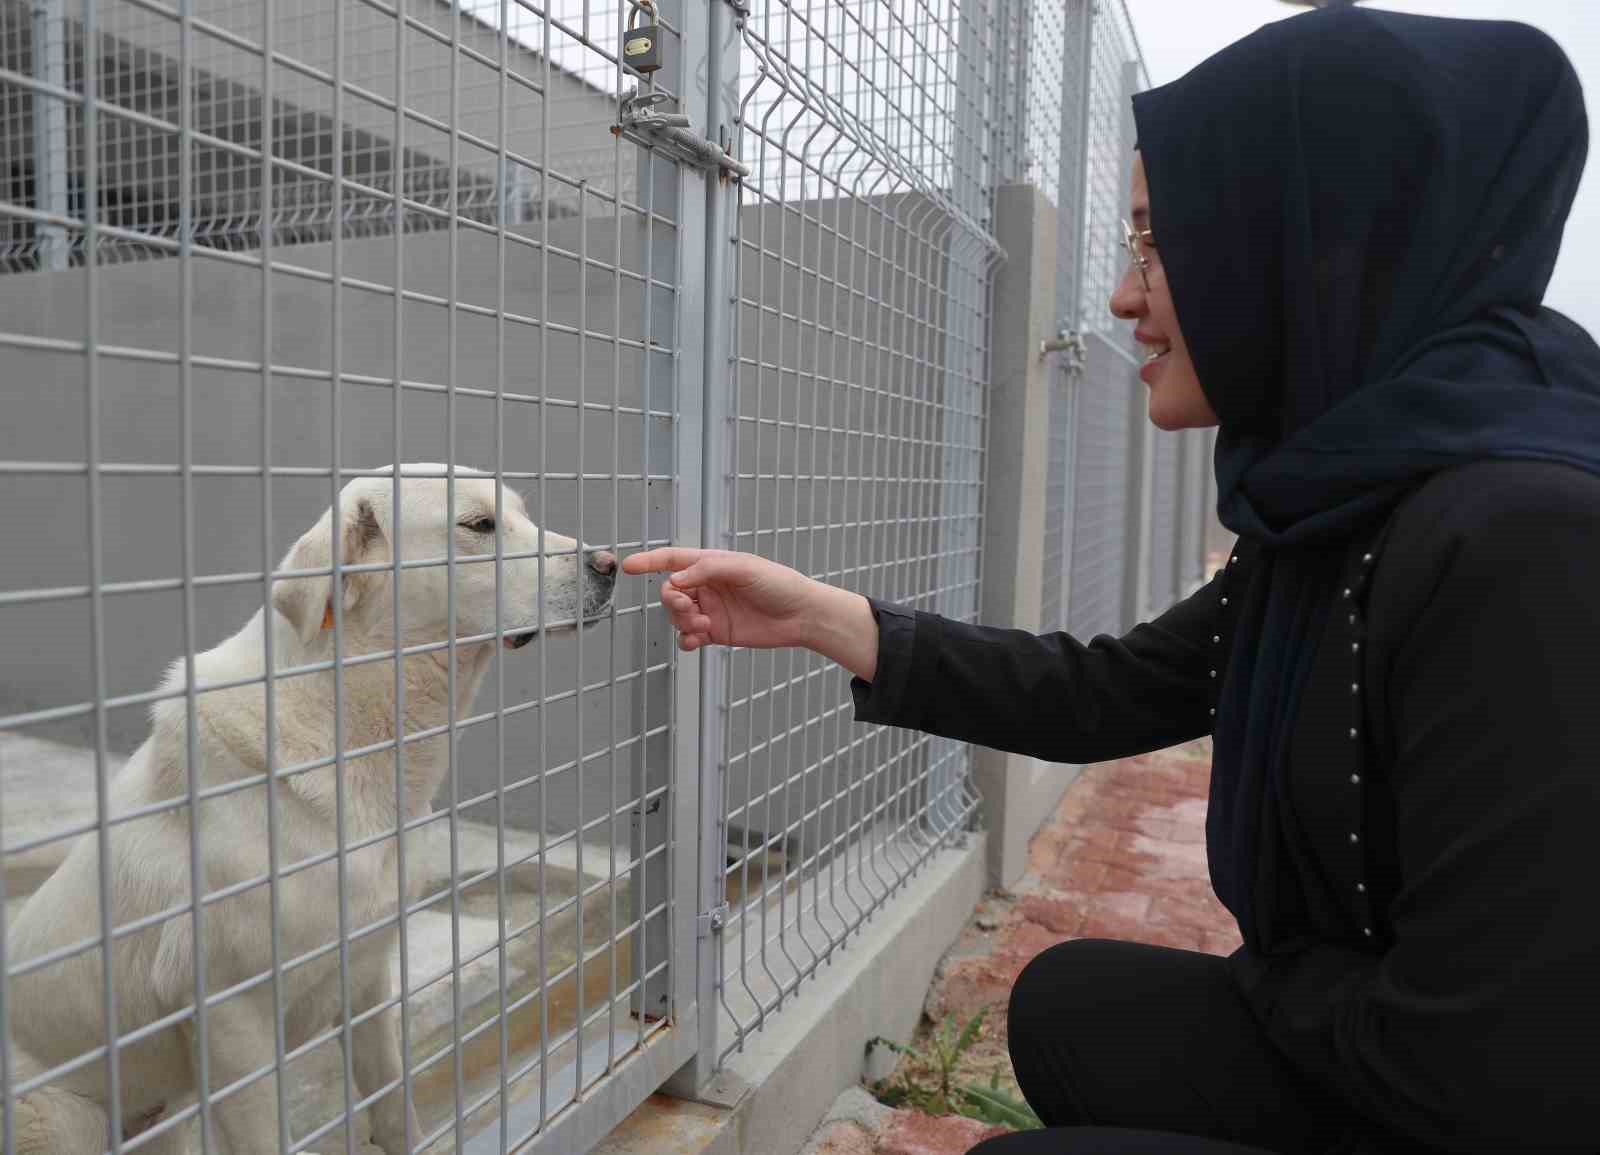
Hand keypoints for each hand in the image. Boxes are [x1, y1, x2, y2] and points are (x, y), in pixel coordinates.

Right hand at [621, 547, 819, 651]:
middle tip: (688, 609)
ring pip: (677, 616)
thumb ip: (708, 571)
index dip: (649, 561)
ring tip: (703, 625)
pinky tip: (696, 641)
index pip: (673, 560)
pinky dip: (686, 639)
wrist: (801, 615)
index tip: (628, 566)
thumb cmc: (778, 583)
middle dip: (672, 601)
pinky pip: (689, 636)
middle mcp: (707, 586)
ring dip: (682, 621)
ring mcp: (710, 609)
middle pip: (671, 591)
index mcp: (711, 565)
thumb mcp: (744, 568)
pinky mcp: (716, 632)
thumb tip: (676, 579)